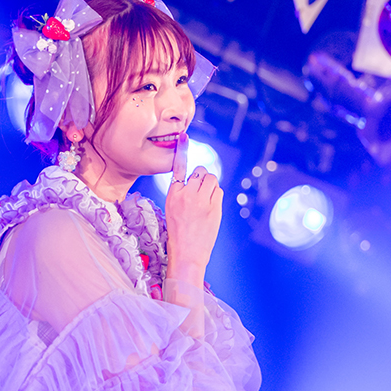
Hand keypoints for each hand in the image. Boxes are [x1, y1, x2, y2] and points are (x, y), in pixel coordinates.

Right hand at [165, 133, 222, 287]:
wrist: (187, 253)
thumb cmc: (178, 232)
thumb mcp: (172, 209)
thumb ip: (182, 193)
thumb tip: (198, 179)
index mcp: (173, 194)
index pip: (178, 168)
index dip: (182, 150)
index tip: (184, 136)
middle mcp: (187, 194)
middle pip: (200, 172)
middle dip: (202, 178)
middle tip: (199, 192)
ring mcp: (202, 201)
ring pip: (212, 179)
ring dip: (210, 185)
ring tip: (205, 200)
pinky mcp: (215, 207)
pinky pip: (219, 191)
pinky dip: (216, 195)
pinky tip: (211, 207)